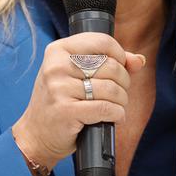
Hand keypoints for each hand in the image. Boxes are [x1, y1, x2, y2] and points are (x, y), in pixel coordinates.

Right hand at [11, 33, 145, 170]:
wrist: (36, 134)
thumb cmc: (60, 101)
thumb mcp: (77, 75)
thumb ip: (109, 62)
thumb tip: (139, 60)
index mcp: (58, 50)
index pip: (102, 41)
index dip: (120, 55)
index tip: (121, 68)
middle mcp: (56, 66)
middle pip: (110, 67)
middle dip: (124, 82)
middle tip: (118, 93)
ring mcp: (59, 88)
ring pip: (111, 89)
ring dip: (122, 101)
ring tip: (116, 106)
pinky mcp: (66, 111)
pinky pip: (106, 108)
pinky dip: (117, 114)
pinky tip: (114, 117)